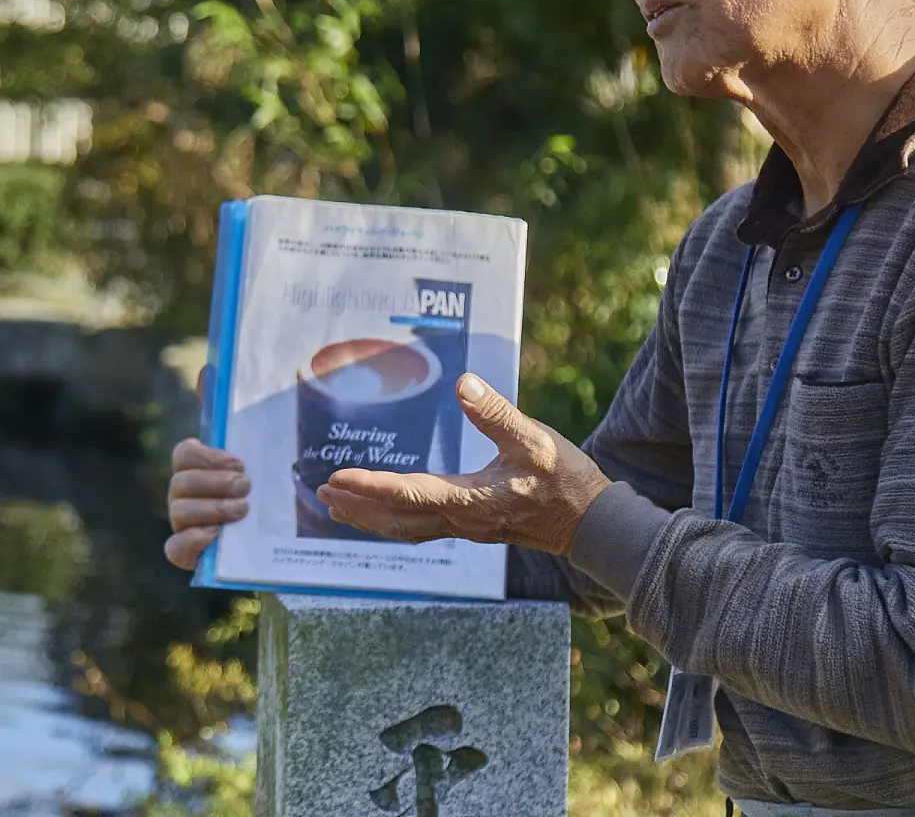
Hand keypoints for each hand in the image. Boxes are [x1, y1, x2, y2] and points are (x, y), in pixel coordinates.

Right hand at [164, 365, 251, 569]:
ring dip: (211, 508)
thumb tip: (208, 372)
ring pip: (178, 512)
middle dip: (213, 483)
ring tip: (242, 510)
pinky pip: (174, 549)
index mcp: (198, 465)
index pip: (184, 453)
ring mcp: (184, 523)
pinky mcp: (190, 554)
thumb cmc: (270, 482)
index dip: (206, 456)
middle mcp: (185, 493)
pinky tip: (216, 536)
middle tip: (246, 485)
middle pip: (180, 482)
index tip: (238, 461)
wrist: (291, 534)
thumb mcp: (263, 444)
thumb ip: (239, 410)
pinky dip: (192, 542)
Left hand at [316, 373, 610, 555]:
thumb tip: (462, 384)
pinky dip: (392, 521)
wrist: (592, 523)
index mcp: (472, 498)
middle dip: (357, 506)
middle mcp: (462, 519)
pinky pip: (420, 528)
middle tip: (321, 492)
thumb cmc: (566, 480)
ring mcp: (465, 527)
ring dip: (369, 518)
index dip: (371, 486)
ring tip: (335, 507)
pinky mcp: (472, 526)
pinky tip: (382, 514)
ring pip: (405, 529)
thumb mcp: (536, 440)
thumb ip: (497, 414)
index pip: (410, 494)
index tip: (339, 477)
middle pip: (397, 519)